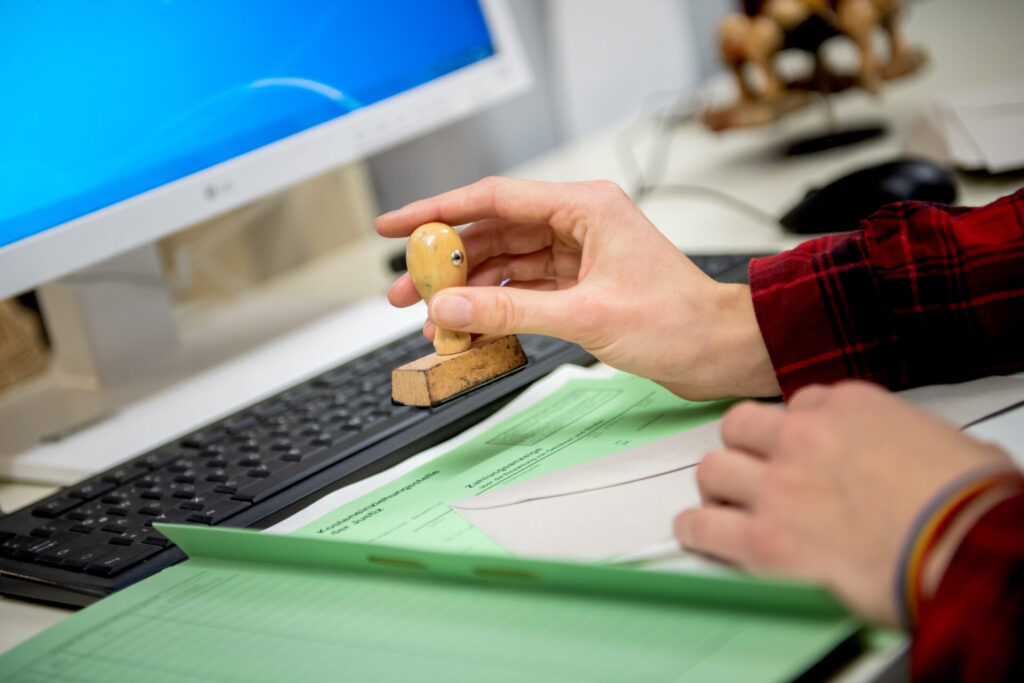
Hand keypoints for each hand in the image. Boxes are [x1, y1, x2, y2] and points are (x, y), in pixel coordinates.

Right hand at [376, 176, 779, 399]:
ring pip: (505, 263)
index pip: (493, 199)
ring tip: (430, 321)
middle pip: (493, 232)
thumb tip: (448, 310)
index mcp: (585, 206)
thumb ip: (510, 312)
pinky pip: (523, 288)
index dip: (437, 212)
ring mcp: (578, 252)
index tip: (396, 227)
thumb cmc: (677, 322)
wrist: (718, 350)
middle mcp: (578, 222)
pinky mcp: (580, 283)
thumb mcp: (585, 316)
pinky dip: (495, 308)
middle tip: (403, 288)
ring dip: (467, 291)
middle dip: (445, 262)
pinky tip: (468, 327)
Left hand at [674, 381, 1015, 623]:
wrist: (966, 547)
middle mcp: (802, 437)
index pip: (798, 405)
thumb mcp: (944, 443)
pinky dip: (697, 532)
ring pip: (713, 469)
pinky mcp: (763, 540)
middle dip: (746, 450)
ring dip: (720, 488)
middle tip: (756, 473)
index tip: (801, 450)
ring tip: (730, 505)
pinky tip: (702, 535)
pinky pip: (701, 526)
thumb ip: (899, 438)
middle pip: (740, 427)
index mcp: (848, 406)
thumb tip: (901, 456)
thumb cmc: (969, 503)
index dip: (797, 430)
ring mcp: (777, 486)